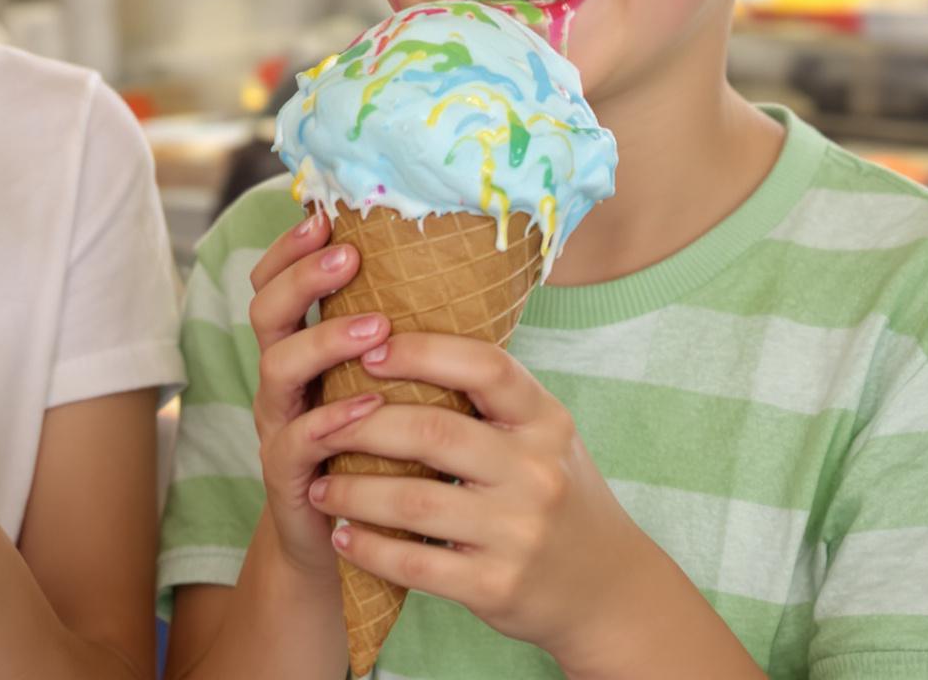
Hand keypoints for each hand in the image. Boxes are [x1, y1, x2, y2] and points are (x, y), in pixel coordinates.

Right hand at [244, 209, 390, 581]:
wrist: (351, 544)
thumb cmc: (382, 453)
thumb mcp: (387, 388)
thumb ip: (401, 340)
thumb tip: (462, 273)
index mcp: (303, 349)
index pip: (278, 282)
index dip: (292, 248)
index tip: (326, 216)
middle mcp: (282, 381)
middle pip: (266, 312)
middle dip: (302, 278)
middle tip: (349, 256)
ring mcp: (280, 426)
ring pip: (276, 368)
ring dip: (323, 341)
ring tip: (374, 327)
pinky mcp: (289, 477)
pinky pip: (294, 441)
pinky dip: (329, 420)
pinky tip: (366, 405)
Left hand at [307, 333, 639, 663]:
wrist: (608, 588)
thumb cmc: (555, 494)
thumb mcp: (543, 436)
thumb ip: (490, 398)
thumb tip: (399, 338)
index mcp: (545, 420)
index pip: (485, 366)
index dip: (422, 352)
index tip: (369, 350)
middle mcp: (536, 471)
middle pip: (433, 431)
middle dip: (363, 425)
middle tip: (319, 423)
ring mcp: (518, 532)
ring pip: (413, 502)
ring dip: (352, 492)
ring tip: (319, 485)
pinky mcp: (497, 586)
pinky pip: (415, 565)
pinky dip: (369, 548)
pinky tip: (344, 537)